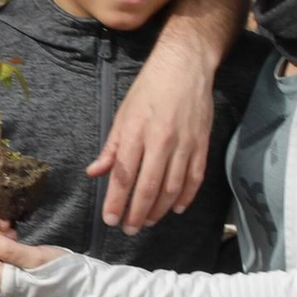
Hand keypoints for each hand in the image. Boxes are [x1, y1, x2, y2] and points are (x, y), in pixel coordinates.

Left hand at [89, 56, 213, 234]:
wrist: (185, 67)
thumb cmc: (150, 89)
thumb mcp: (123, 114)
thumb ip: (111, 147)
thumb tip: (95, 172)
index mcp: (137, 132)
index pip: (124, 175)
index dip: (117, 201)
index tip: (110, 219)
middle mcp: (161, 141)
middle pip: (148, 187)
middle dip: (137, 213)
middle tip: (129, 229)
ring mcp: (184, 144)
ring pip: (172, 188)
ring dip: (159, 210)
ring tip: (148, 221)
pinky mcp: (201, 144)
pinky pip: (194, 179)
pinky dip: (185, 197)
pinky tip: (176, 209)